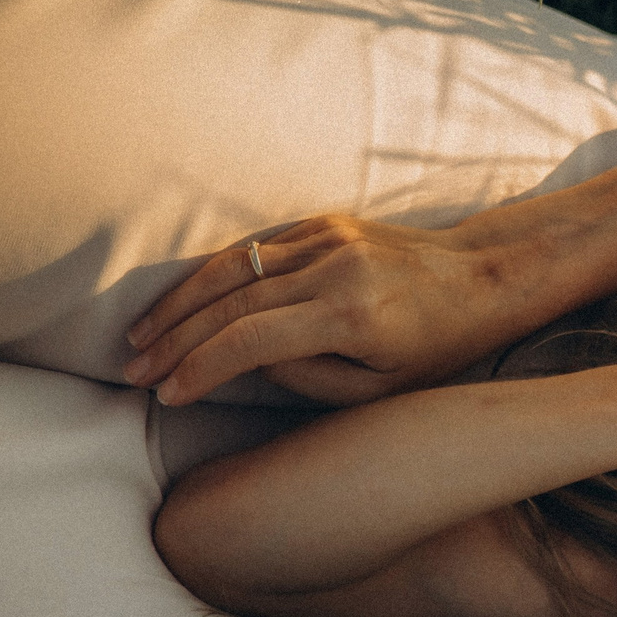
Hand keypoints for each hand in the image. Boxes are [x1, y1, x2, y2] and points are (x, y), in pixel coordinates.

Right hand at [124, 216, 517, 404]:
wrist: (481, 280)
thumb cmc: (437, 349)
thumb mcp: (381, 389)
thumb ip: (309, 381)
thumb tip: (243, 362)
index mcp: (351, 316)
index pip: (252, 340)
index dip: (201, 366)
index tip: (167, 391)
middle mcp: (335, 270)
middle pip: (231, 302)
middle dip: (175, 338)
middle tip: (135, 370)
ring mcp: (327, 239)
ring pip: (233, 268)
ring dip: (180, 303)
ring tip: (142, 336)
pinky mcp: (325, 225)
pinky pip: (255, 250)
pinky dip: (212, 276)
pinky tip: (183, 303)